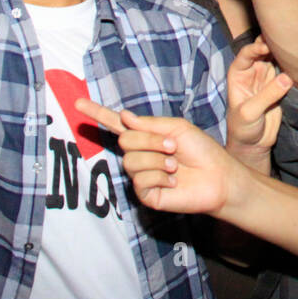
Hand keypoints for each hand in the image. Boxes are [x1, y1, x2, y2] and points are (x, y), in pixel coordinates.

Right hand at [74, 102, 234, 214]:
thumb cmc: (202, 151)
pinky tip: (173, 181)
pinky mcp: (146, 194)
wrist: (218, 177)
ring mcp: (141, 175)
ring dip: (158, 160)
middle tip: (173, 146)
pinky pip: (140, 181)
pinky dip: (159, 178)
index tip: (78, 103)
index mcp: (146, 136)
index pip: (116, 124)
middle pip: (125, 141)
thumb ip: (149, 125)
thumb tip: (123, 116)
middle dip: (151, 141)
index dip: (97, 114)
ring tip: (175, 166)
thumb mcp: (177, 129)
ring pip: (132, 161)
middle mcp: (140, 155)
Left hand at [225, 37, 291, 160]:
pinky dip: (293, 66)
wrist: (253, 143)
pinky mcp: (280, 86)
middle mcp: (253, 72)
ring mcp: (267, 78)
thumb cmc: (242, 128)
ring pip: (276, 59)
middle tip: (285, 40)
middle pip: (263, 51)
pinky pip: (287, 71)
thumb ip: (267, 95)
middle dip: (273, 44)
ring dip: (284, 53)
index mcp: (239, 74)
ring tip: (295, 47)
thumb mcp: (250, 112)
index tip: (268, 47)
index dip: (256, 48)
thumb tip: (287, 78)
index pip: (247, 54)